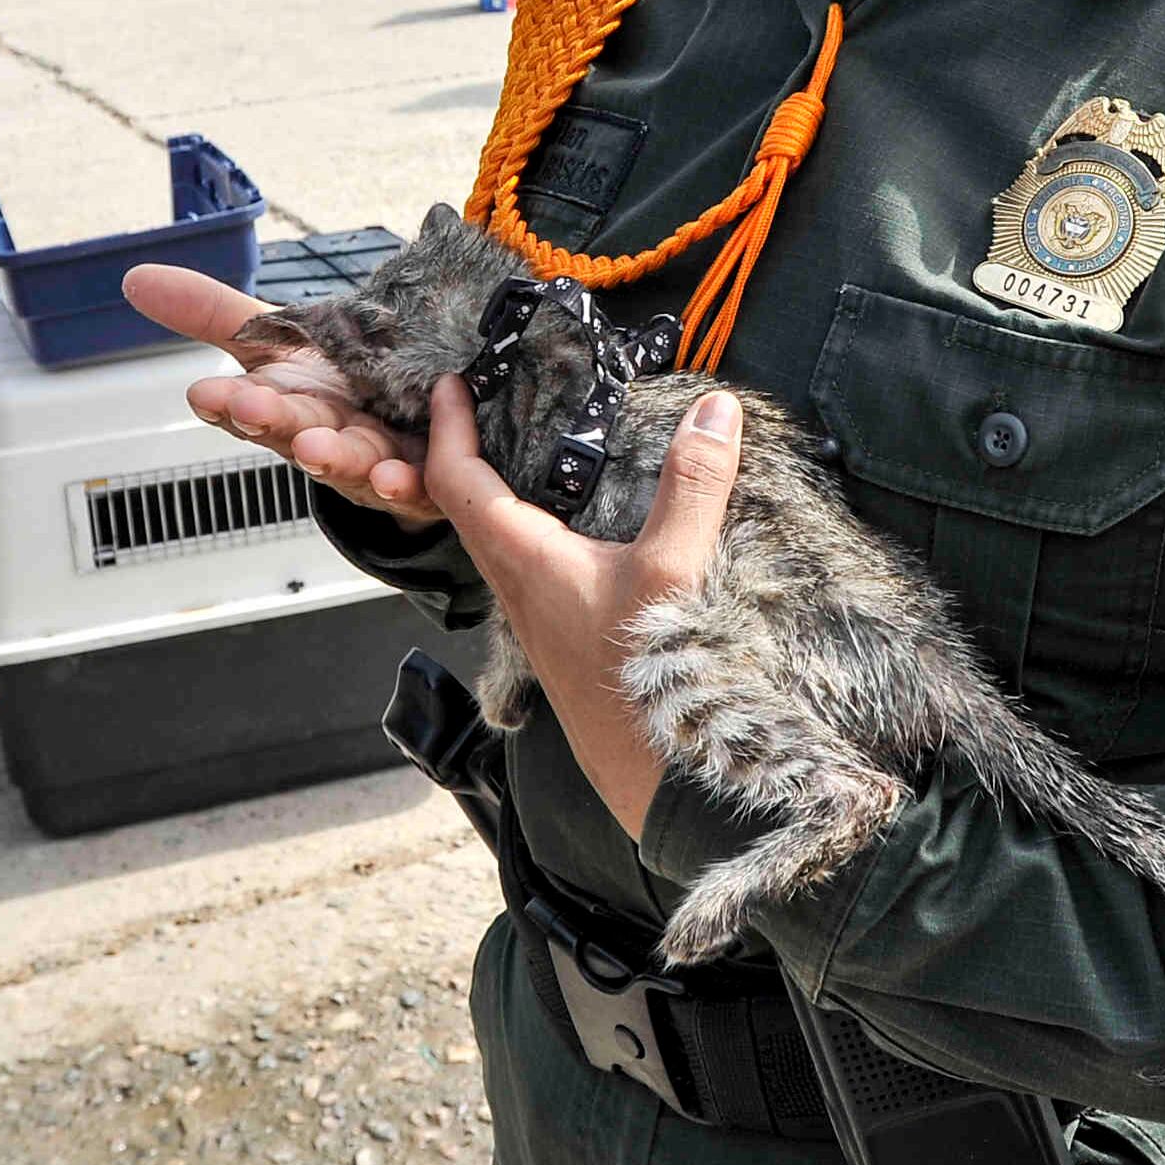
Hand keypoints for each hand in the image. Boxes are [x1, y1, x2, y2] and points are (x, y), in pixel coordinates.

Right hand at [125, 262, 437, 521]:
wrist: (413, 424)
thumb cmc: (335, 385)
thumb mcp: (278, 340)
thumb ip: (214, 313)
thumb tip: (135, 279)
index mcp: (285, 406)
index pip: (245, 407)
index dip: (225, 404)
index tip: (204, 393)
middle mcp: (323, 439)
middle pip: (294, 432)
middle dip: (270, 422)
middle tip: (250, 408)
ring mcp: (371, 462)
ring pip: (350, 463)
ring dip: (333, 459)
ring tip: (316, 451)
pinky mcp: (421, 478)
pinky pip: (414, 484)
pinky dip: (401, 483)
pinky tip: (393, 477)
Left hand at [426, 376, 740, 835]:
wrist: (652, 780)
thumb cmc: (647, 682)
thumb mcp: (675, 569)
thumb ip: (693, 485)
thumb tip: (715, 410)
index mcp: (523, 561)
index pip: (458, 479)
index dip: (449, 426)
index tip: (451, 384)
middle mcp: (517, 588)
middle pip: (466, 506)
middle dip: (467, 449)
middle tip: (485, 404)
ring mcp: (537, 617)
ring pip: (497, 540)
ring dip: (499, 491)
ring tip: (528, 451)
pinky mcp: (562, 638)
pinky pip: (531, 567)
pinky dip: (537, 527)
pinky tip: (579, 526)